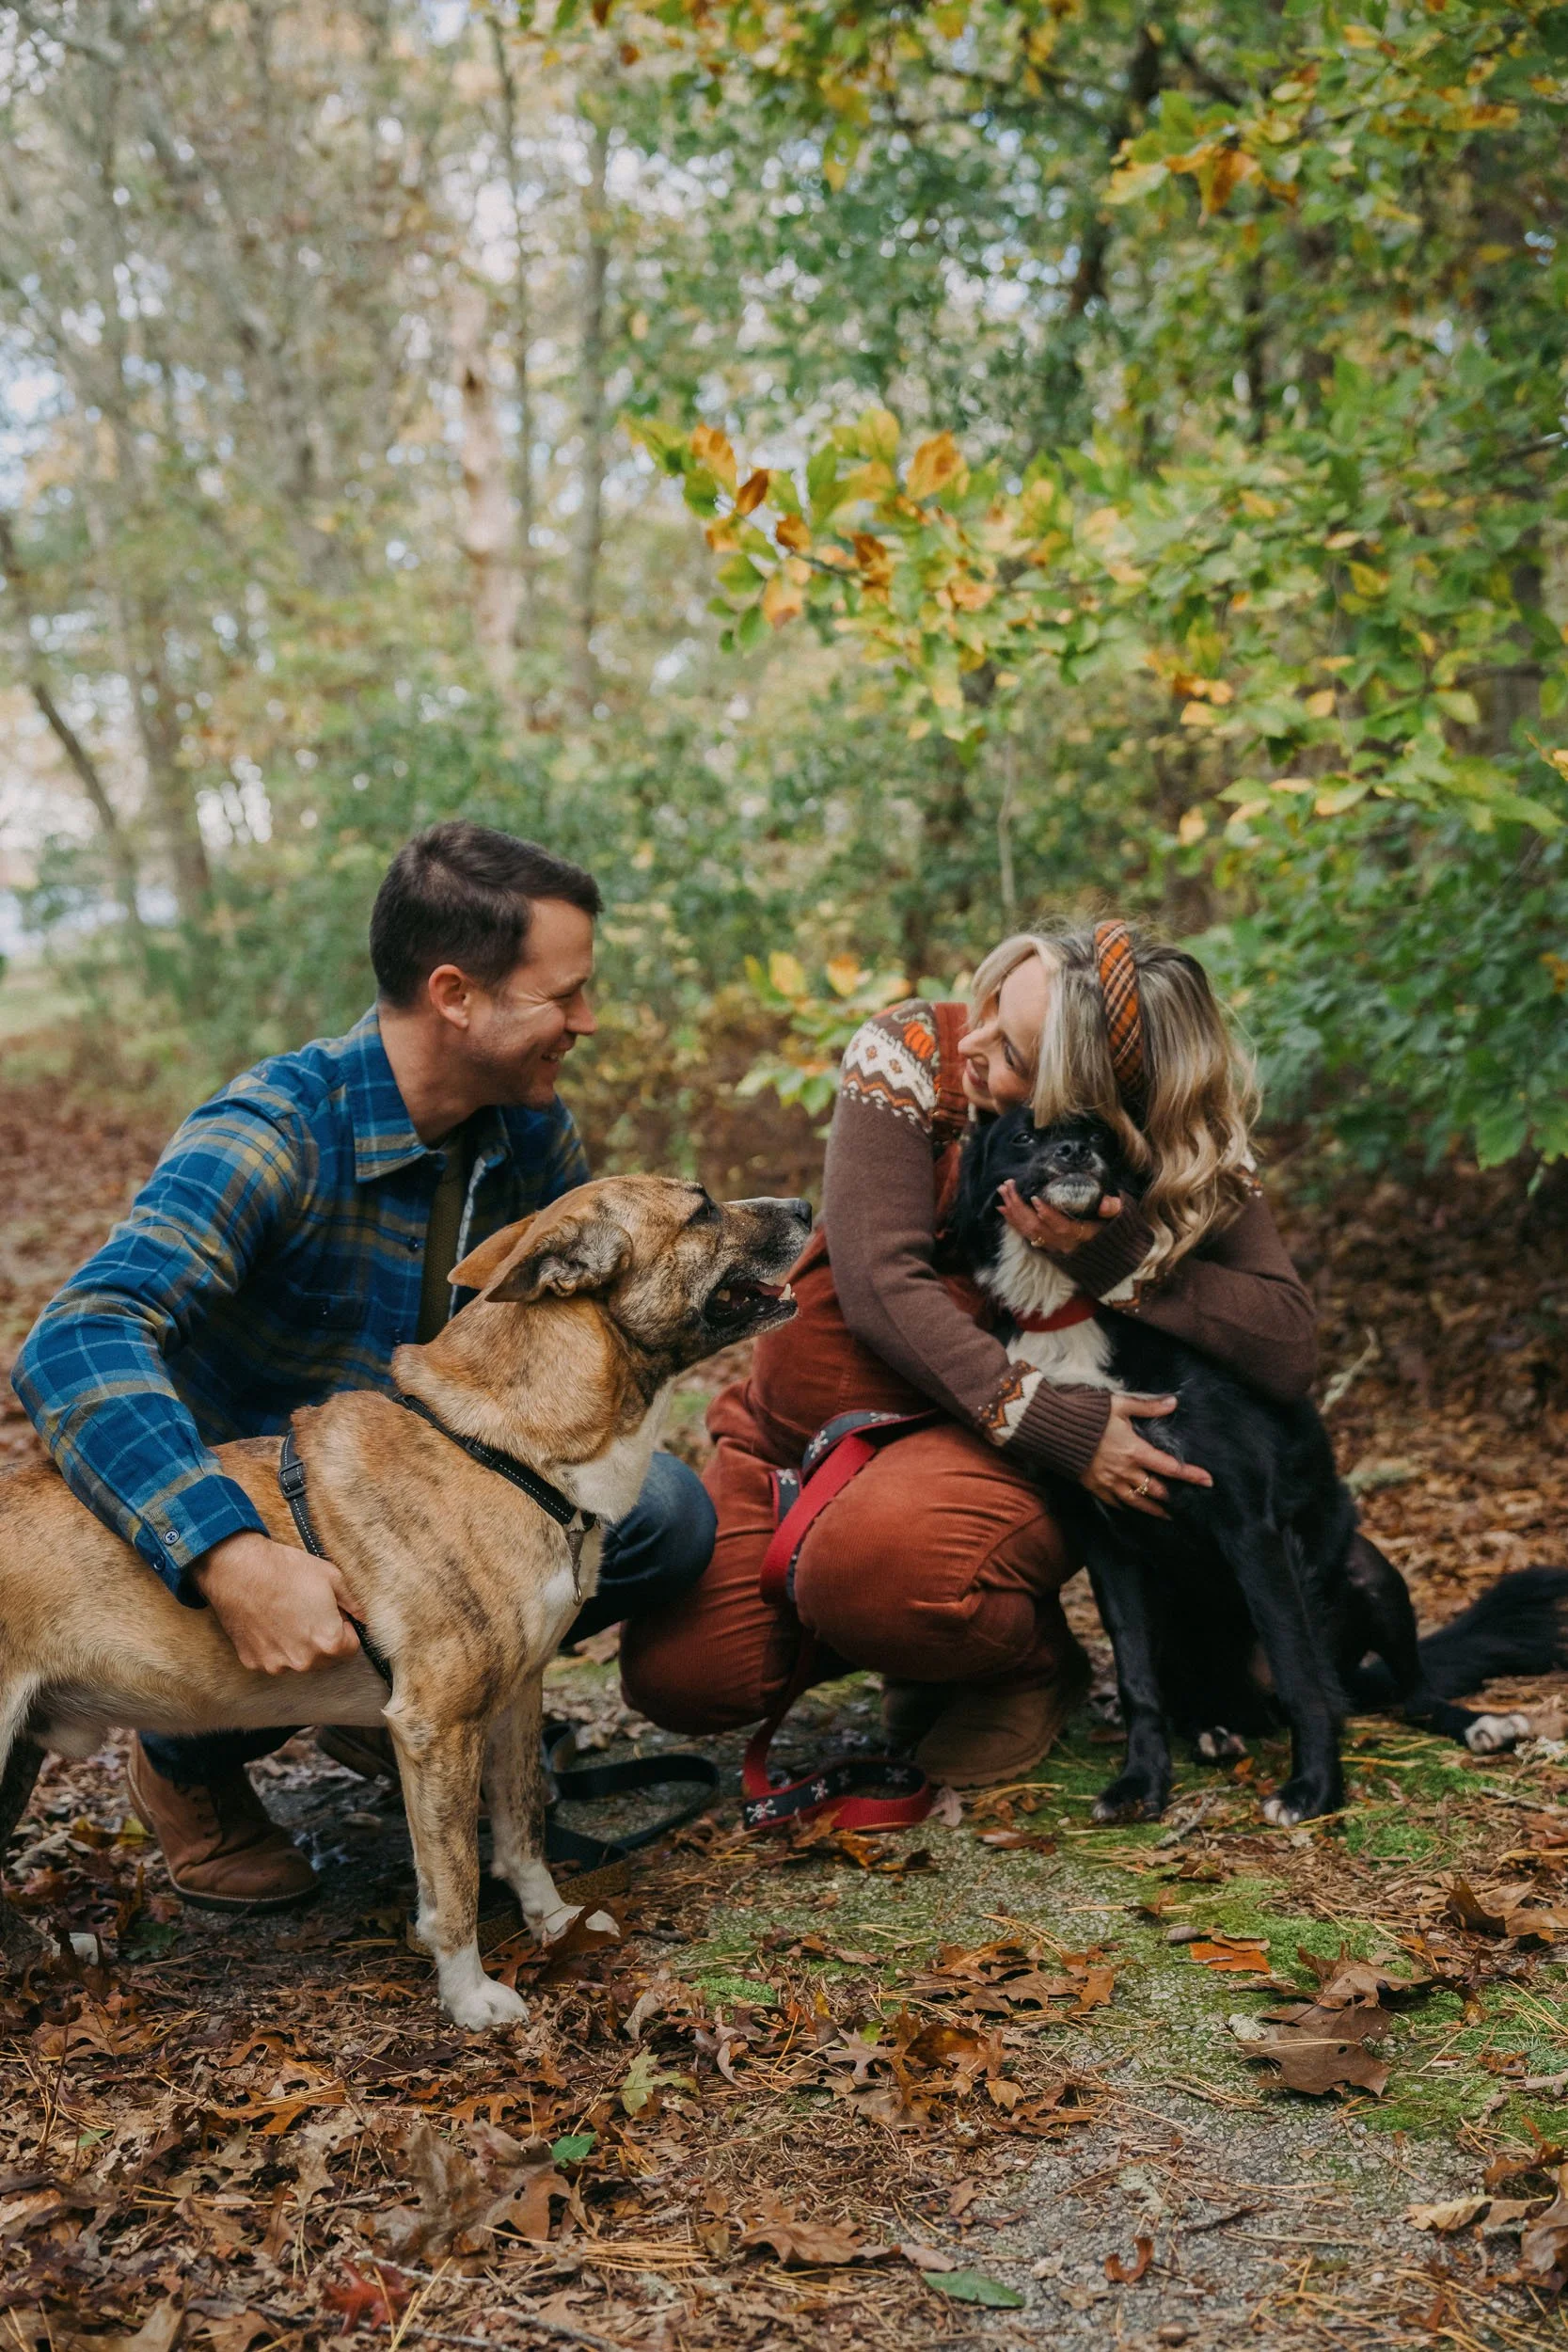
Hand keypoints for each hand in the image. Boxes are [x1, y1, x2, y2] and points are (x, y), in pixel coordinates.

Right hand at [195, 1531, 363, 1673]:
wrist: (239, 1570)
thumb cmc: (287, 1570)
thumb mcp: (332, 1577)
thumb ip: (354, 1604)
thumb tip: (366, 1618)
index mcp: (328, 1642)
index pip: (351, 1648)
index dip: (346, 1629)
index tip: (334, 1614)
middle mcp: (304, 1661)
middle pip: (326, 1659)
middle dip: (325, 1640)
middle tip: (311, 1613)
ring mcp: (276, 1664)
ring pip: (300, 1661)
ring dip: (300, 1646)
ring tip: (289, 1616)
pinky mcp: (253, 1662)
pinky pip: (274, 1660)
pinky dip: (275, 1647)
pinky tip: (269, 1623)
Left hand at [998, 1178, 1121, 1254]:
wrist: (1110, 1255)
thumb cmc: (1113, 1231)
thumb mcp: (1119, 1219)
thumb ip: (1114, 1209)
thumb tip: (1106, 1202)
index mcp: (1082, 1237)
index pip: (1062, 1227)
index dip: (1048, 1215)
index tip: (1034, 1198)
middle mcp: (1064, 1245)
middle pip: (1038, 1229)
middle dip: (1020, 1208)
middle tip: (1008, 1187)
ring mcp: (1054, 1247)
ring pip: (1029, 1232)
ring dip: (1013, 1212)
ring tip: (1002, 1193)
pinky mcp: (1047, 1247)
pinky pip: (1026, 1235)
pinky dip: (1013, 1222)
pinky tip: (1003, 1209)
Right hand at [1080, 1394, 1212, 1519]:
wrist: (1052, 1428)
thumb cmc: (1087, 1414)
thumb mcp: (1119, 1405)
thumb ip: (1147, 1406)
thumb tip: (1173, 1402)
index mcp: (1134, 1451)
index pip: (1170, 1467)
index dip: (1190, 1475)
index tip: (1208, 1481)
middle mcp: (1124, 1470)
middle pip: (1155, 1490)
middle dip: (1172, 1497)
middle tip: (1187, 1503)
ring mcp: (1108, 1481)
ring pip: (1137, 1502)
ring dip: (1154, 1510)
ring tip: (1168, 1516)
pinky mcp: (1094, 1486)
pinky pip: (1115, 1503)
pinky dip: (1127, 1508)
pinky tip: (1134, 1510)